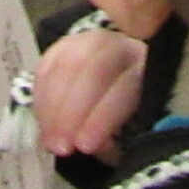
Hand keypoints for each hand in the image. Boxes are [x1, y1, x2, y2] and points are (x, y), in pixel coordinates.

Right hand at [32, 26, 147, 160]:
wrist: (115, 88)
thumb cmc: (127, 118)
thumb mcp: (131, 133)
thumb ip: (116, 140)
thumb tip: (95, 146)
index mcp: (146, 70)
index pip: (123, 89)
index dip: (102, 118)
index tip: (84, 147)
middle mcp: (121, 48)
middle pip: (94, 70)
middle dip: (72, 112)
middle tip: (60, 146)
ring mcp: (91, 41)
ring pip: (67, 65)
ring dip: (52, 107)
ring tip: (48, 139)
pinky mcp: (65, 43)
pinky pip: (48, 64)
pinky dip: (42, 96)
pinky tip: (43, 121)